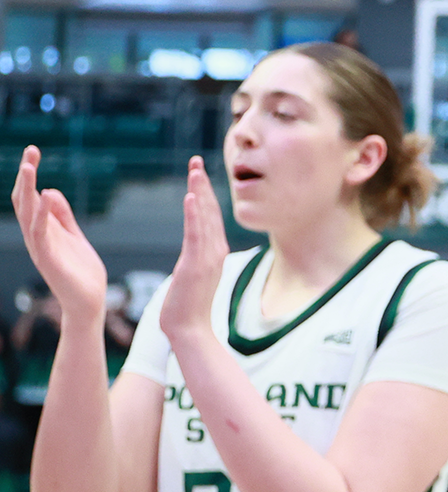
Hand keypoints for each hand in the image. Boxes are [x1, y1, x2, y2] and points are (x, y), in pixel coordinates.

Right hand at [11, 146, 106, 323]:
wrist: (90, 303)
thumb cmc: (82, 272)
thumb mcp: (74, 237)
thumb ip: (63, 217)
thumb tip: (51, 192)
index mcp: (42, 230)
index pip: (30, 197)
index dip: (30, 176)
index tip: (34, 151)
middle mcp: (36, 236)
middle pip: (24, 200)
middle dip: (26, 175)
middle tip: (31, 150)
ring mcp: (40, 247)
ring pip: (27, 213)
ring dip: (27, 189)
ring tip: (29, 166)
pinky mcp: (48, 259)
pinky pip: (41, 232)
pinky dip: (43, 213)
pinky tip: (46, 196)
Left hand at [157, 157, 230, 345]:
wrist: (189, 331)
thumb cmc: (187, 307)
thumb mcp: (192, 276)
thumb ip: (195, 260)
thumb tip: (193, 252)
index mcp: (214, 252)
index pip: (209, 216)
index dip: (204, 192)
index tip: (196, 172)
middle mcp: (215, 251)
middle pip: (209, 211)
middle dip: (202, 184)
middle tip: (194, 160)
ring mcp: (208, 258)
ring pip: (204, 218)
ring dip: (200, 192)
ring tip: (194, 170)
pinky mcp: (197, 265)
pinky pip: (196, 234)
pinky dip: (195, 214)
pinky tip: (192, 196)